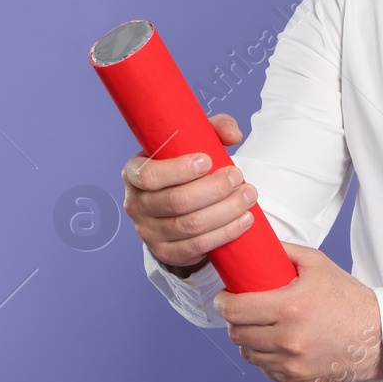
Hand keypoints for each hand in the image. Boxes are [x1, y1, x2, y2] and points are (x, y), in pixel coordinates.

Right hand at [121, 113, 256, 274]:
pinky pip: (197, 247)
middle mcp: (136, 204)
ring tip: (248, 197)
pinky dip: (224, 234)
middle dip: (214, 189)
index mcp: (134, 173)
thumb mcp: (191, 142)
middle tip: (238, 177)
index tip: (208, 161)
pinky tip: (244, 221)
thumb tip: (234, 135)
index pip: (149, 175)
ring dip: (225, 212)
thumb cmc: (183, 167)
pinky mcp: (166, 252)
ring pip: (191, 226)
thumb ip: (213, 129)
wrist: (175, 204)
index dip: (179, 170)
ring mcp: (148, 232)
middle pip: (176, 202)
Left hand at [214, 243, 382, 381]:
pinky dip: (265, 357)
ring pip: (247, 354)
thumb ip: (283, 253)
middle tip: (243, 310)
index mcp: (291, 307)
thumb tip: (254, 247)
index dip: (223, 303)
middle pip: (236, 333)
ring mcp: (292, 364)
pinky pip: (264, 370)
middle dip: (234, 320)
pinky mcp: (296, 381)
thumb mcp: (317, 264)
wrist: (378, 338)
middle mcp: (289, 339)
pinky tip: (277, 344)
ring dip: (248, 340)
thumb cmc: (348, 299)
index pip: (235, 310)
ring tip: (261, 327)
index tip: (224, 298)